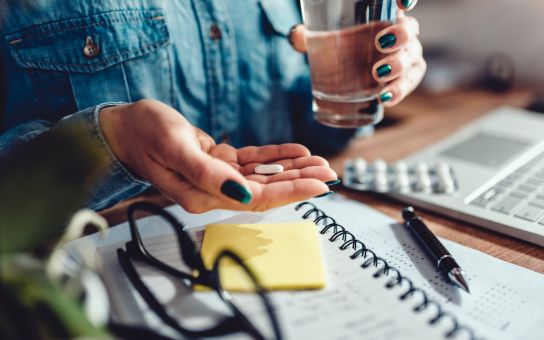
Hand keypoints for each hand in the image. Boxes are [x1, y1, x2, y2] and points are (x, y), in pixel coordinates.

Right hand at [99, 99, 335, 212]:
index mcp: (204, 195)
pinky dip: (274, 156)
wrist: (126, 127)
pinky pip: (253, 161)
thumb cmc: (145, 134)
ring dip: (292, 168)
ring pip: (263, 176)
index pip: (257, 199)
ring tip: (320, 162)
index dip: (291, 192)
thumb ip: (208, 174)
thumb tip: (243, 194)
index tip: (320, 185)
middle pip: (266, 190)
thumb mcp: (176, 149)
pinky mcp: (218, 162)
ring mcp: (217, 177)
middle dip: (300, 181)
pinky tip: (295, 151)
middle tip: (330, 172)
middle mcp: (214, 190)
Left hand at [289, 0, 425, 106]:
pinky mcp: (405, 78)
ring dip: (399, 67)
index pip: (402, 3)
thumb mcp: (322, 37)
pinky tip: (384, 98)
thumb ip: (308, 34)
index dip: (408, 0)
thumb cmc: (340, 45)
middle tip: (381, 43)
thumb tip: (296, 35)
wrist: (348, 72)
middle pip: (411, 29)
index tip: (403, 4)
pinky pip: (408, 83)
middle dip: (401, 34)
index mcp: (384, 14)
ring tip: (378, 75)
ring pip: (412, 58)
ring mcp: (406, 55)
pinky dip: (399, 91)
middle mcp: (401, 32)